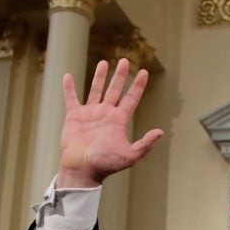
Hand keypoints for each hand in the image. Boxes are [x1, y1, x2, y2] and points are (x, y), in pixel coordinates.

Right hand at [58, 58, 163, 187]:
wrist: (82, 169)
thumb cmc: (106, 164)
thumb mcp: (130, 155)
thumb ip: (145, 144)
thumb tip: (161, 131)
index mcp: (119, 121)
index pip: (131, 99)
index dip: (138, 86)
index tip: (144, 72)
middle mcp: (105, 114)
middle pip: (115, 90)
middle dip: (120, 76)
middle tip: (125, 61)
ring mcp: (89, 114)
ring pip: (96, 90)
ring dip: (100, 77)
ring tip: (105, 62)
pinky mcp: (74, 116)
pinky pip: (71, 98)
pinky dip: (69, 88)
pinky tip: (68, 76)